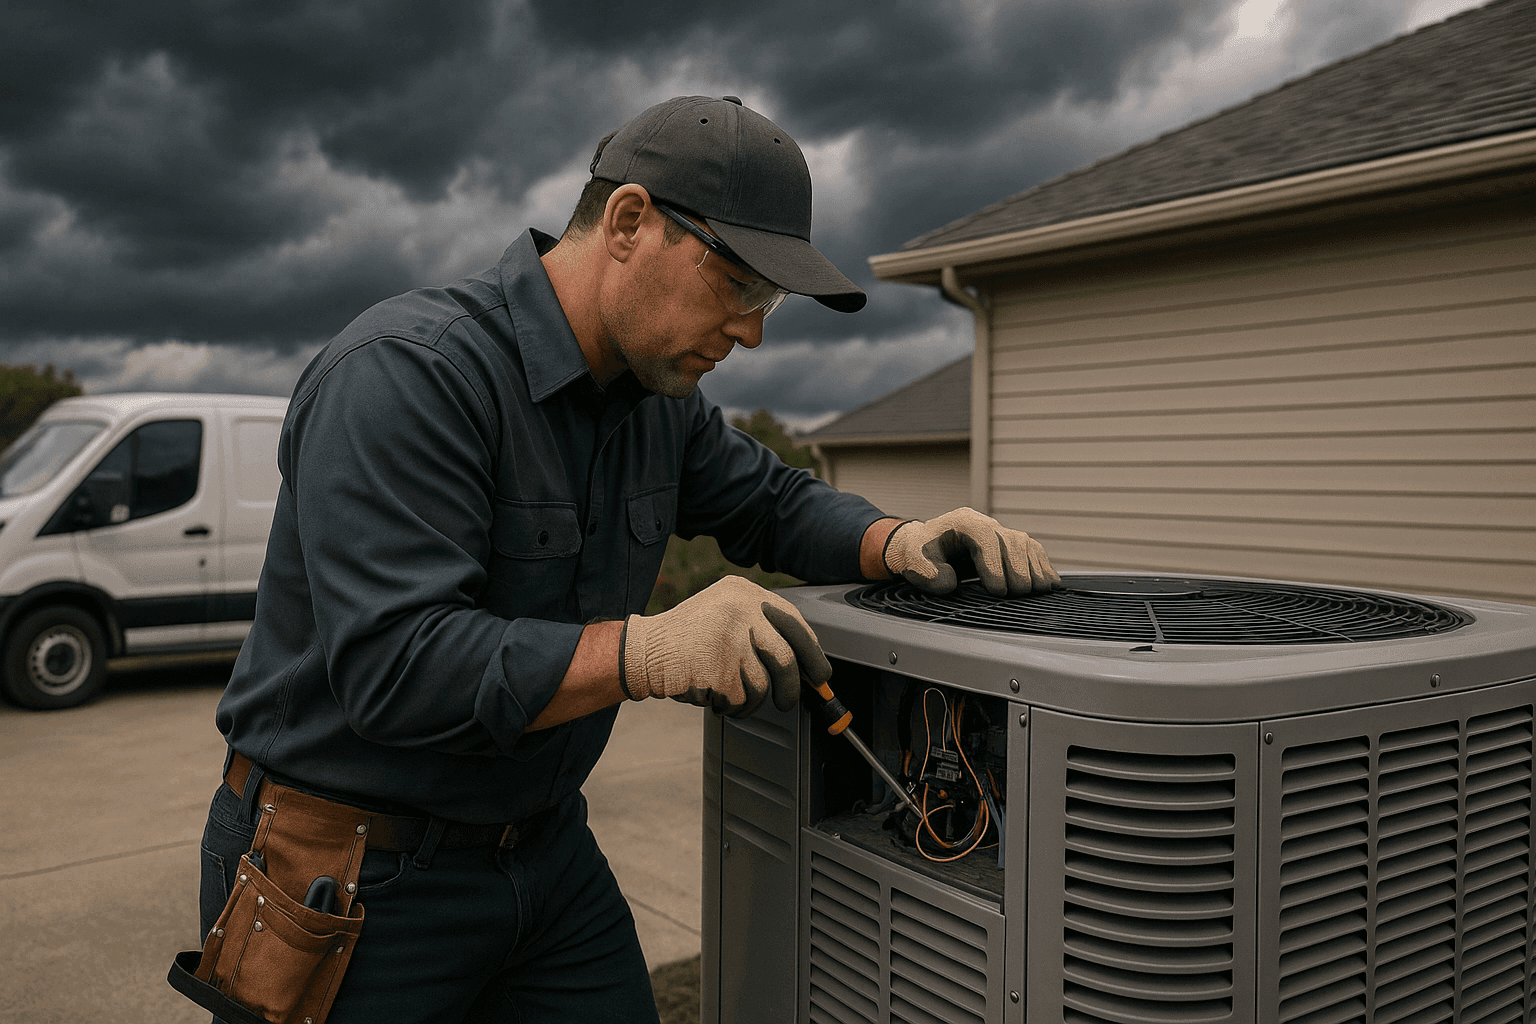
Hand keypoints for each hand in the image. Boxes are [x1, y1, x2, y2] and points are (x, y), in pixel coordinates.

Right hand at [620, 575, 830, 717]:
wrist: (644, 650)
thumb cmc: (686, 638)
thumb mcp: (725, 613)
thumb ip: (761, 627)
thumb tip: (805, 661)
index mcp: (744, 592)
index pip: (794, 622)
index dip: (811, 652)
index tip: (818, 671)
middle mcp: (740, 610)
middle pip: (787, 657)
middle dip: (792, 687)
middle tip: (789, 700)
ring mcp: (730, 640)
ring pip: (763, 685)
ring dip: (750, 700)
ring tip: (728, 691)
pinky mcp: (719, 670)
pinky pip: (741, 700)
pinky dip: (731, 707)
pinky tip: (712, 694)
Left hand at [883, 507, 1059, 595]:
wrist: (924, 546)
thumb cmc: (919, 553)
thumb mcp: (913, 561)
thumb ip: (928, 572)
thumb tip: (950, 583)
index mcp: (963, 522)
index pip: (986, 538)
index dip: (995, 564)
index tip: (997, 589)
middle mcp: (985, 523)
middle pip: (1012, 540)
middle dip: (1018, 569)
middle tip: (1017, 594)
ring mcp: (1000, 532)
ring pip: (1026, 544)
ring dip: (1035, 568)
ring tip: (1039, 590)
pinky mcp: (1009, 544)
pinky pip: (1032, 551)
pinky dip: (1042, 566)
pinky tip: (1050, 583)